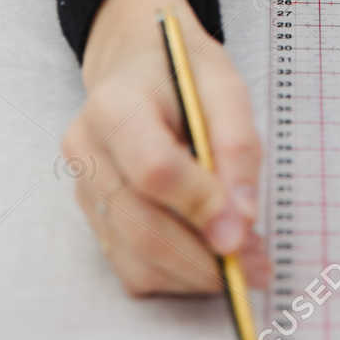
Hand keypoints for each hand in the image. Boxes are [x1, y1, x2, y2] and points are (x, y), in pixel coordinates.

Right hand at [61, 0, 270, 294]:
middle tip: (255, 265)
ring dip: (193, 274)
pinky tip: (209, 258)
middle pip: (140, 225)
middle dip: (202, 257)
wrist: (134, 63)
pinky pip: (132, 269)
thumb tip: (242, 220)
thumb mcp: (223, 84)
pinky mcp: (92, 218)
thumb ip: (236, 145)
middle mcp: (87, 151)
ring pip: (135, 259)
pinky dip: (175, 276)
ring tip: (243, 263)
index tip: (245, 228)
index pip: (152, 169)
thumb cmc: (183, 72)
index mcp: (115, 105)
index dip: (200, 204)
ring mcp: (83, 189)